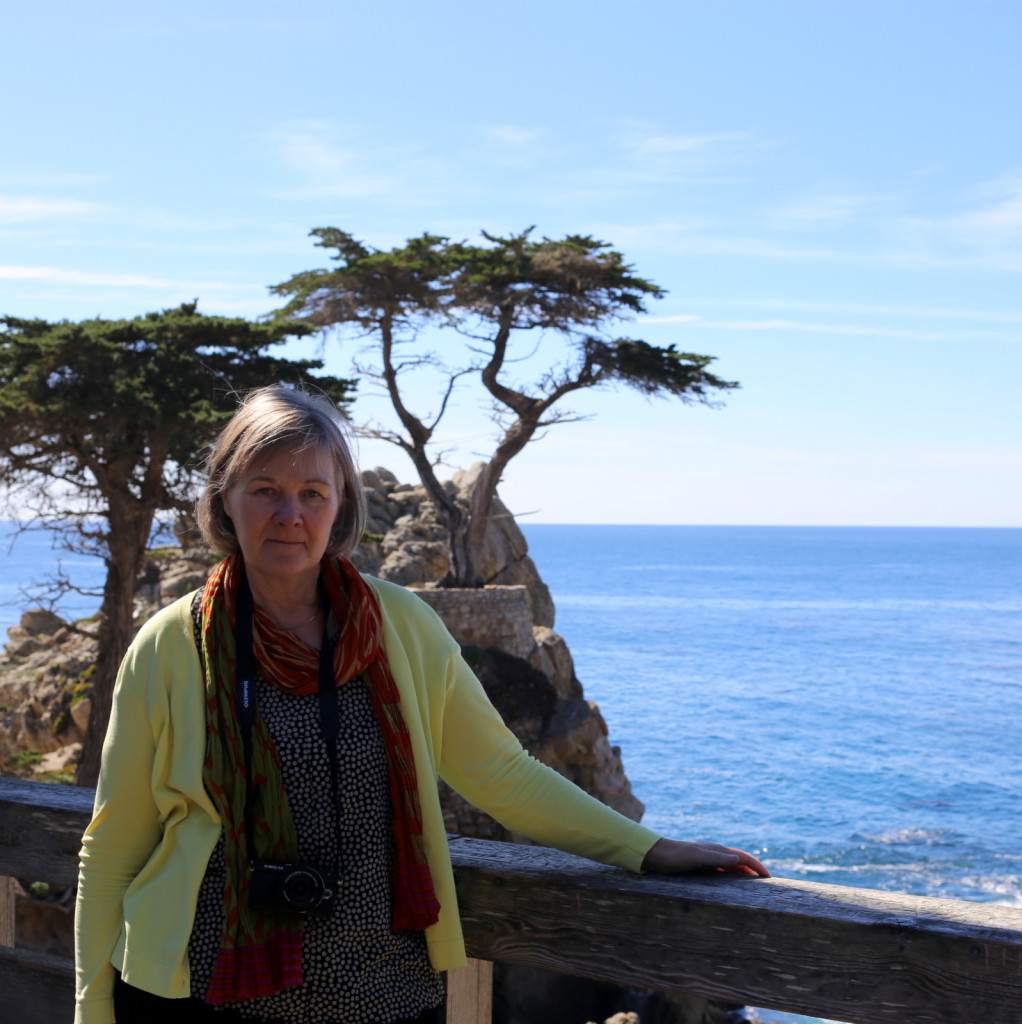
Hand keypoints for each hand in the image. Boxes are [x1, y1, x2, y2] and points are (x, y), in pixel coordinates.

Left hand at [641, 838, 769, 876]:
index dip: (758, 867)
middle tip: (768, 887)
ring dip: (745, 876)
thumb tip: (738, 860)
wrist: (656, 854)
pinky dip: (734, 879)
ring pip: (733, 868)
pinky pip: (724, 873)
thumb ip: (716, 858)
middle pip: (741, 862)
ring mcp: (709, 859)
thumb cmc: (675, 856)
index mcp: (717, 850)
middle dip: (755, 872)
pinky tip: (733, 888)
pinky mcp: (702, 866)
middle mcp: (716, 853)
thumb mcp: (695, 857)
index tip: (770, 879)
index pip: (744, 858)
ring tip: (755, 889)